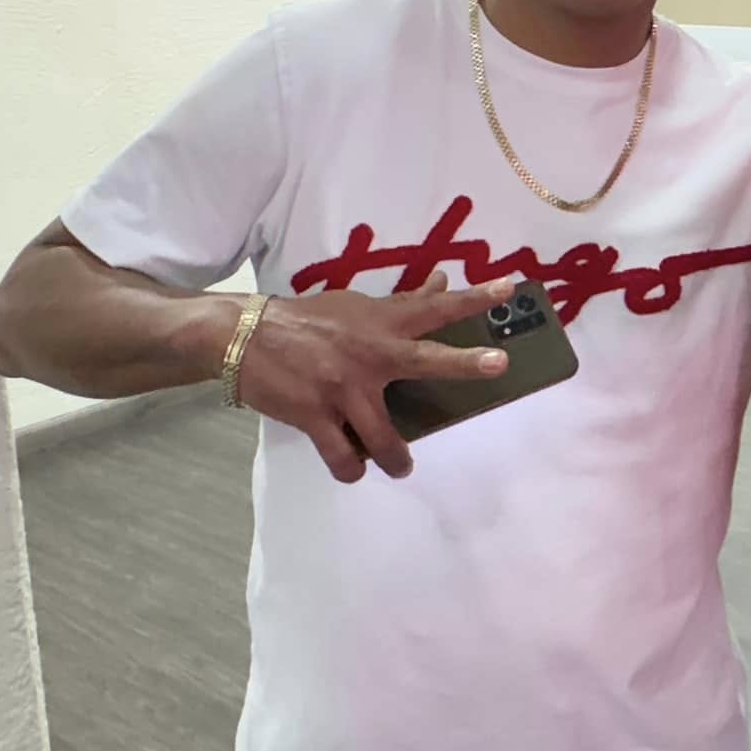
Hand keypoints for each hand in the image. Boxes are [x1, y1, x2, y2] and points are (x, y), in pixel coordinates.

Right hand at [231, 271, 517, 483]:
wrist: (243, 336)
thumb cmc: (307, 320)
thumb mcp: (355, 305)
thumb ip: (401, 302)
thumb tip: (441, 281)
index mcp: (381, 323)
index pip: (435, 306)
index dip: (473, 298)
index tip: (508, 289)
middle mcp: (370, 353)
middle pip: (426, 358)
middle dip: (464, 364)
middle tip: (499, 365)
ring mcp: (344, 388)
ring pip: (384, 436)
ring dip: (396, 459)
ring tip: (402, 467)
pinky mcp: (316, 416)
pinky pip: (342, 456)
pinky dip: (349, 468)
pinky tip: (352, 469)